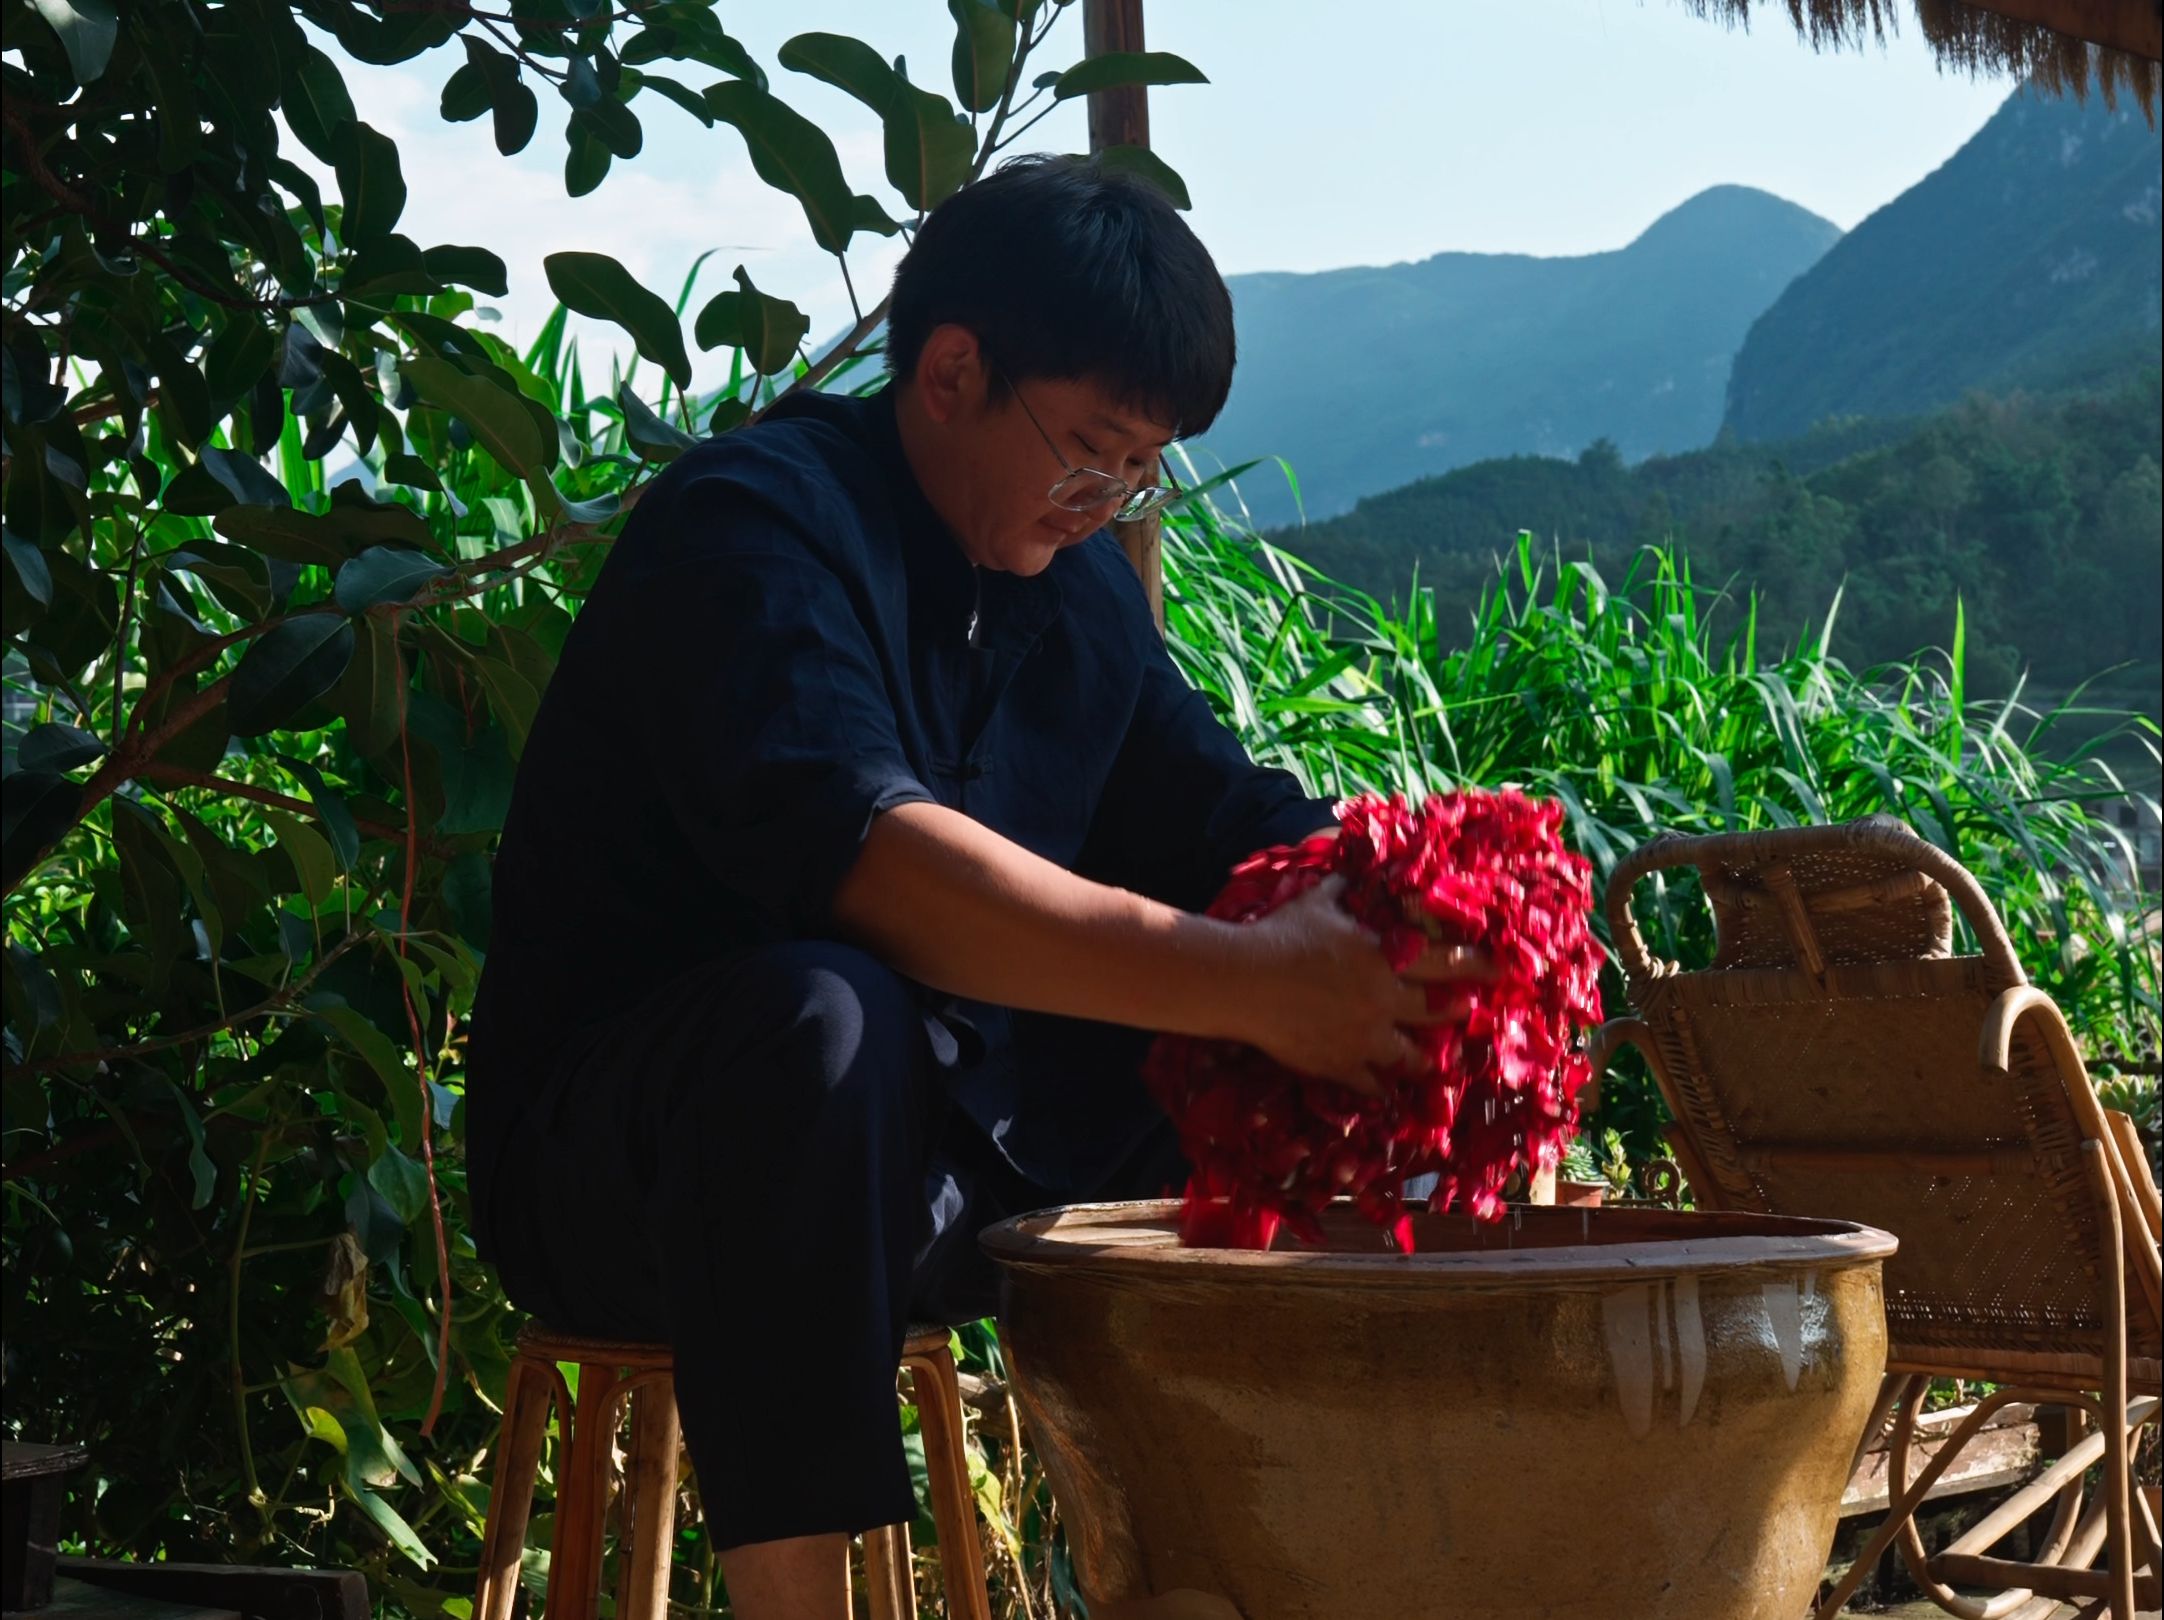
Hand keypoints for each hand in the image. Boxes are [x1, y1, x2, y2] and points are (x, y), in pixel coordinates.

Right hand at [1217, 877, 1490, 1095]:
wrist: (1244, 980)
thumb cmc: (1282, 934)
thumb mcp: (1320, 901)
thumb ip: (1346, 890)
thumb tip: (1355, 873)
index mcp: (1386, 957)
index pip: (1448, 962)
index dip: (1478, 966)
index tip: (1502, 969)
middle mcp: (1384, 1000)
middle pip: (1438, 1010)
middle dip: (1458, 1010)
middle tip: (1466, 1010)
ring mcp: (1364, 1038)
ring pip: (1412, 1057)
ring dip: (1426, 1058)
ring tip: (1432, 1060)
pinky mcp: (1339, 1064)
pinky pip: (1372, 1085)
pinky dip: (1382, 1086)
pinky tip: (1387, 1089)